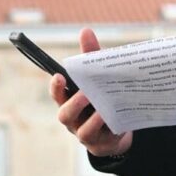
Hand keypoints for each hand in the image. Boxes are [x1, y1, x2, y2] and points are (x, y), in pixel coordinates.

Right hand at [51, 27, 132, 157]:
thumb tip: (85, 31)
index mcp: (69, 100)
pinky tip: (120, 122)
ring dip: (94, 120)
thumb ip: (91, 56)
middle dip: (74, 104)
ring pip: (84, 131)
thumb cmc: (103, 97)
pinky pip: (104, 140)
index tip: (59, 76)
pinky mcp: (102, 145)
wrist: (119, 127)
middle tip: (86, 94)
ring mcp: (86, 134)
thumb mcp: (98, 77)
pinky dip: (111, 131)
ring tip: (104, 110)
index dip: (56, 86)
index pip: (57, 93)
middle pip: (65, 114)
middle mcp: (73, 119)